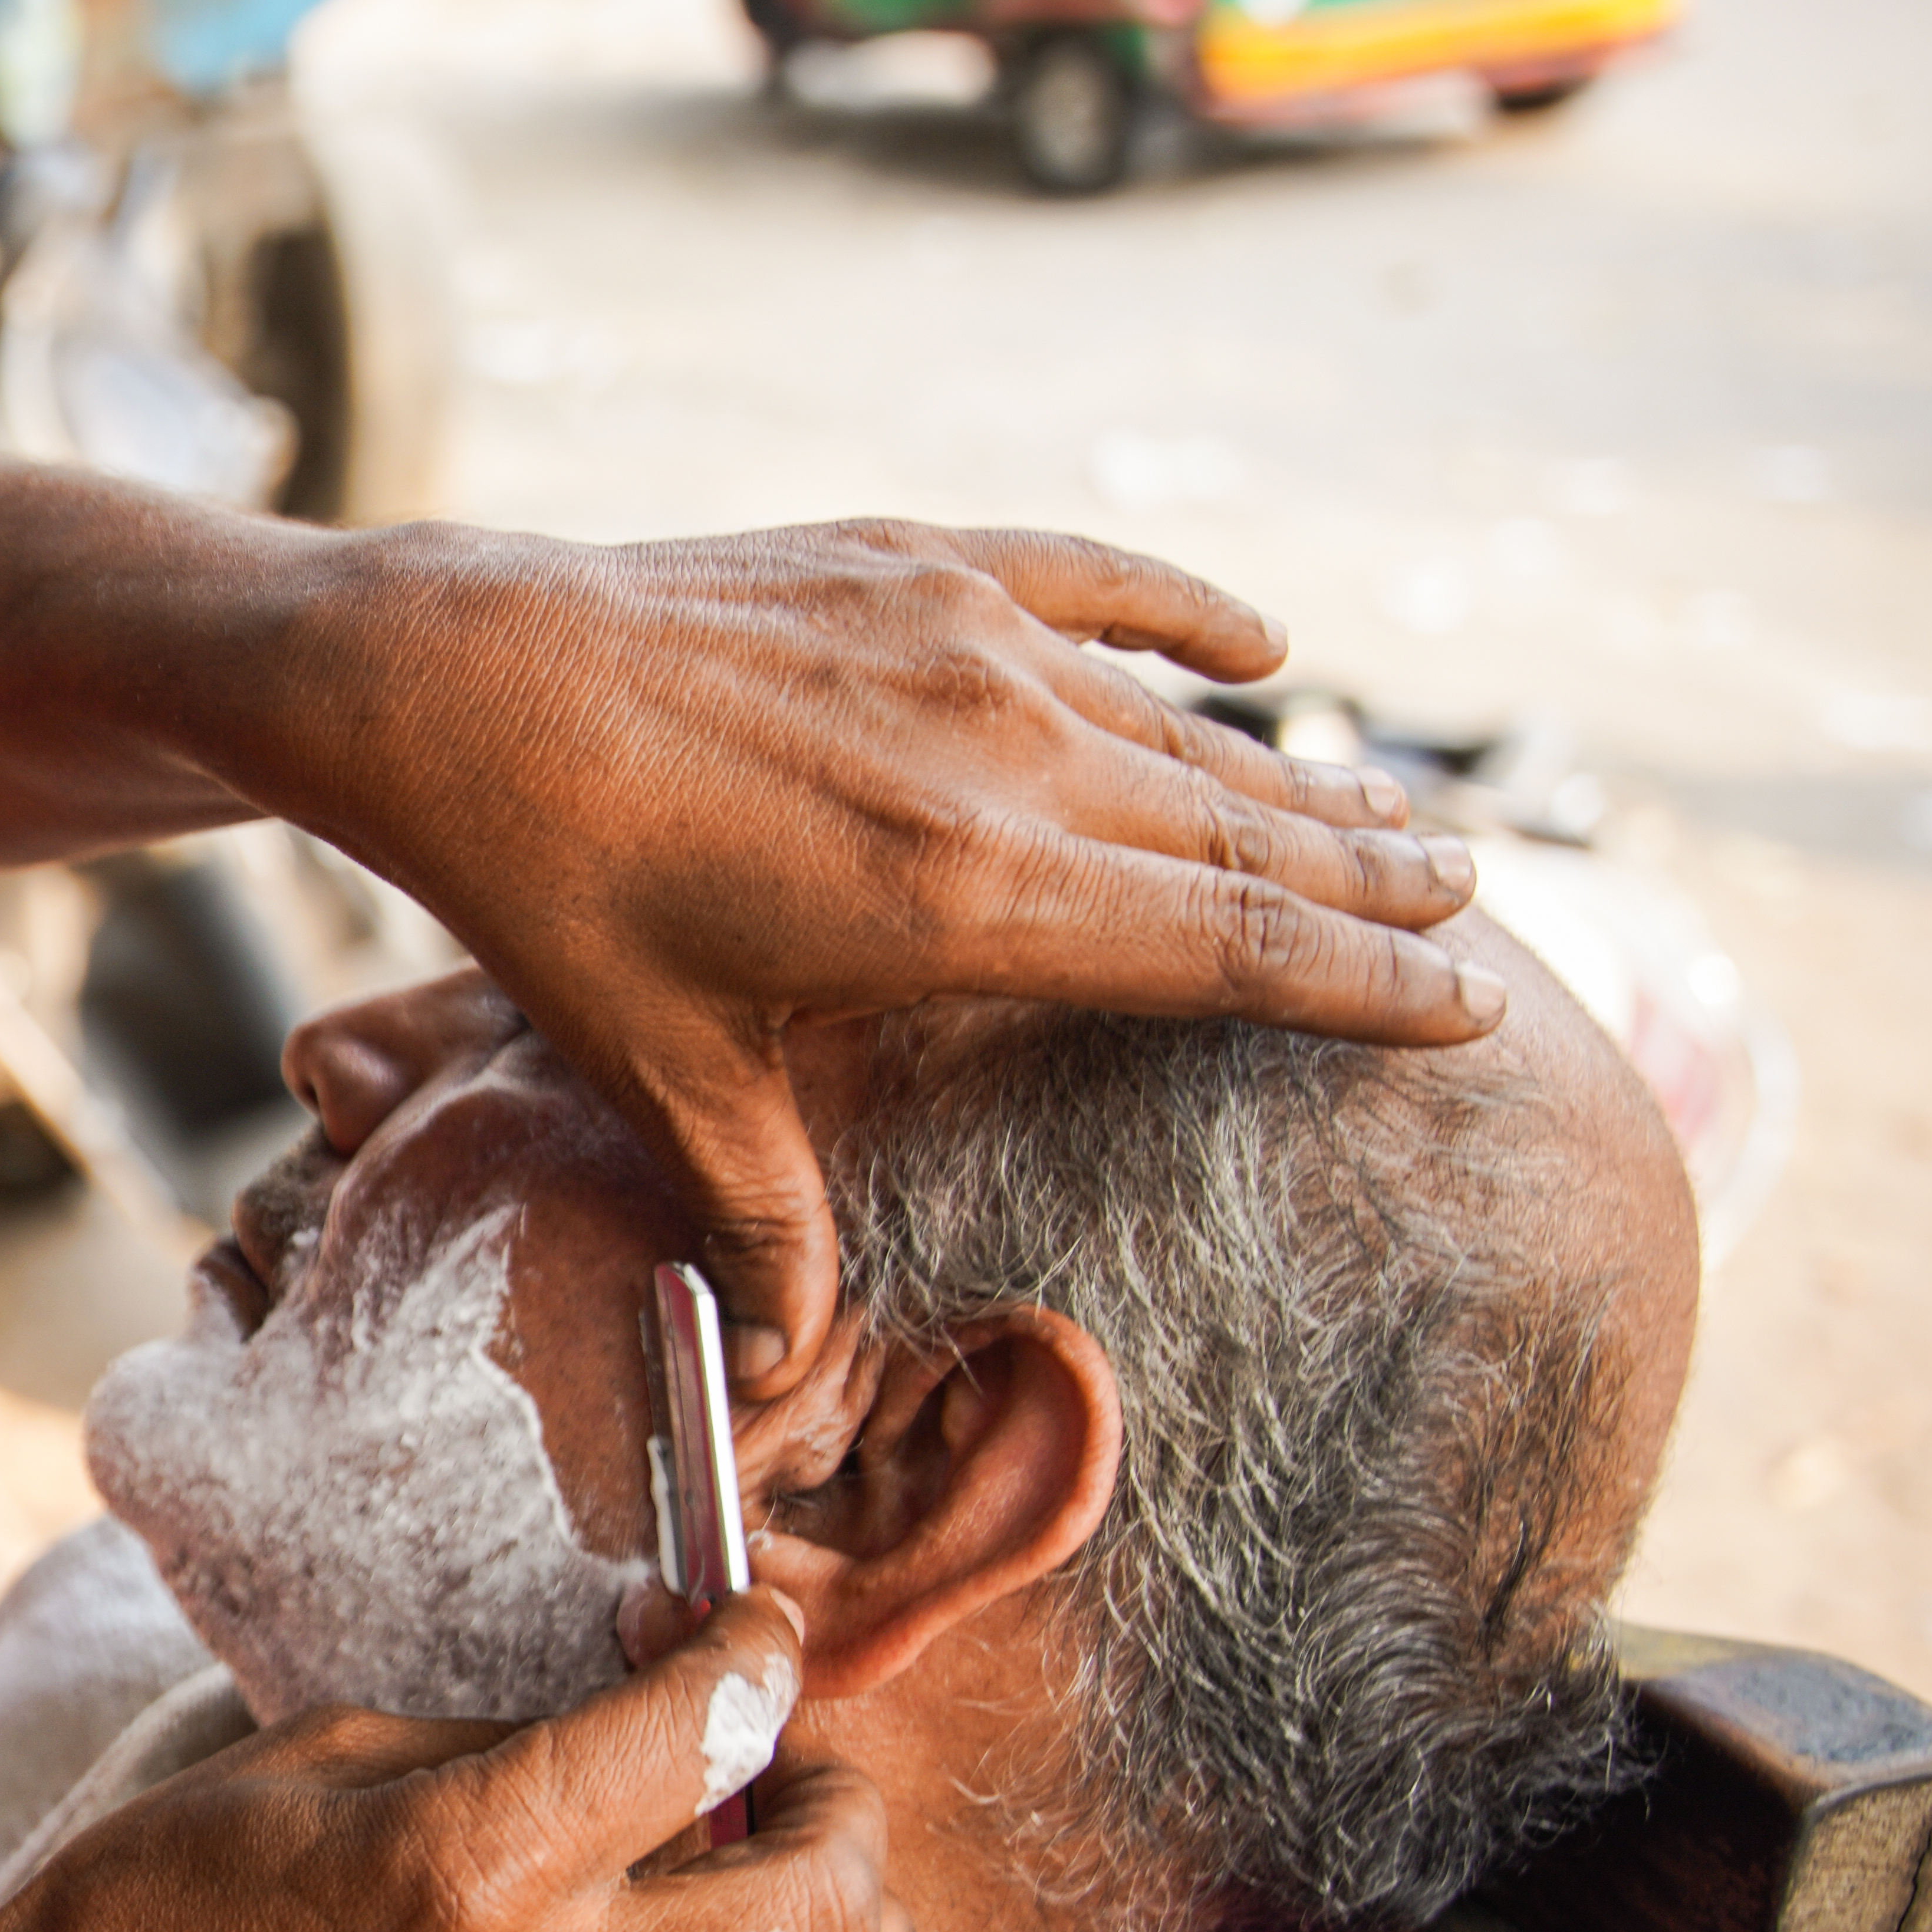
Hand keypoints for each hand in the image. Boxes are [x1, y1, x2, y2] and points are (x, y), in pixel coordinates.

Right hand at [0, 1592, 909, 1931]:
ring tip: (807, 1912)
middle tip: (788, 1777)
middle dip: (841, 1806)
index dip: (759, 1653)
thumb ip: (517, 1729)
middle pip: (824, 1904)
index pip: (710, 1733)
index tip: (754, 1636)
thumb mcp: (332, 1749)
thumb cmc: (173, 1898)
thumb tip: (657, 1692)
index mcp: (476, 1861)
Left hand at [305, 519, 1492, 1393]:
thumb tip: (785, 1370)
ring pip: (1189, 721)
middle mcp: (1002, 759)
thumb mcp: (668, 1068)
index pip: (1229, 948)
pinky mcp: (913, 561)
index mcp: (968, 900)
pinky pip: (1099, 583)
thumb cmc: (558, 888)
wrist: (458, 683)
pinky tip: (1264, 648)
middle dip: (1370, 877)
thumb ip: (761, 1212)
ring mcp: (963, 642)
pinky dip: (1192, 615)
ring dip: (1298, 771)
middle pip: (1245, 830)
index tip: (1471, 1001)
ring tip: (1397, 814)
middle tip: (1473, 904)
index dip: (1364, 979)